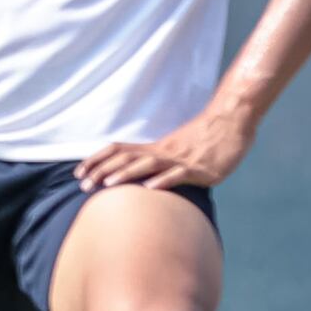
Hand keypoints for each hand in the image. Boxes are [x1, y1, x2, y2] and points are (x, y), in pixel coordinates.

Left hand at [80, 108, 250, 193]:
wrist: (232, 122)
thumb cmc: (205, 138)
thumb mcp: (176, 149)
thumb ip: (158, 160)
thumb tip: (139, 175)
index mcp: (156, 148)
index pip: (118, 151)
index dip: (97, 160)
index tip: (78, 172)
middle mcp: (163, 152)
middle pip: (127, 159)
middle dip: (103, 171)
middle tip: (83, 184)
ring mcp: (180, 160)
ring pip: (148, 165)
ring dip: (126, 174)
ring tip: (107, 184)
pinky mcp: (199, 169)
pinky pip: (178, 175)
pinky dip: (163, 181)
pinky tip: (150, 188)